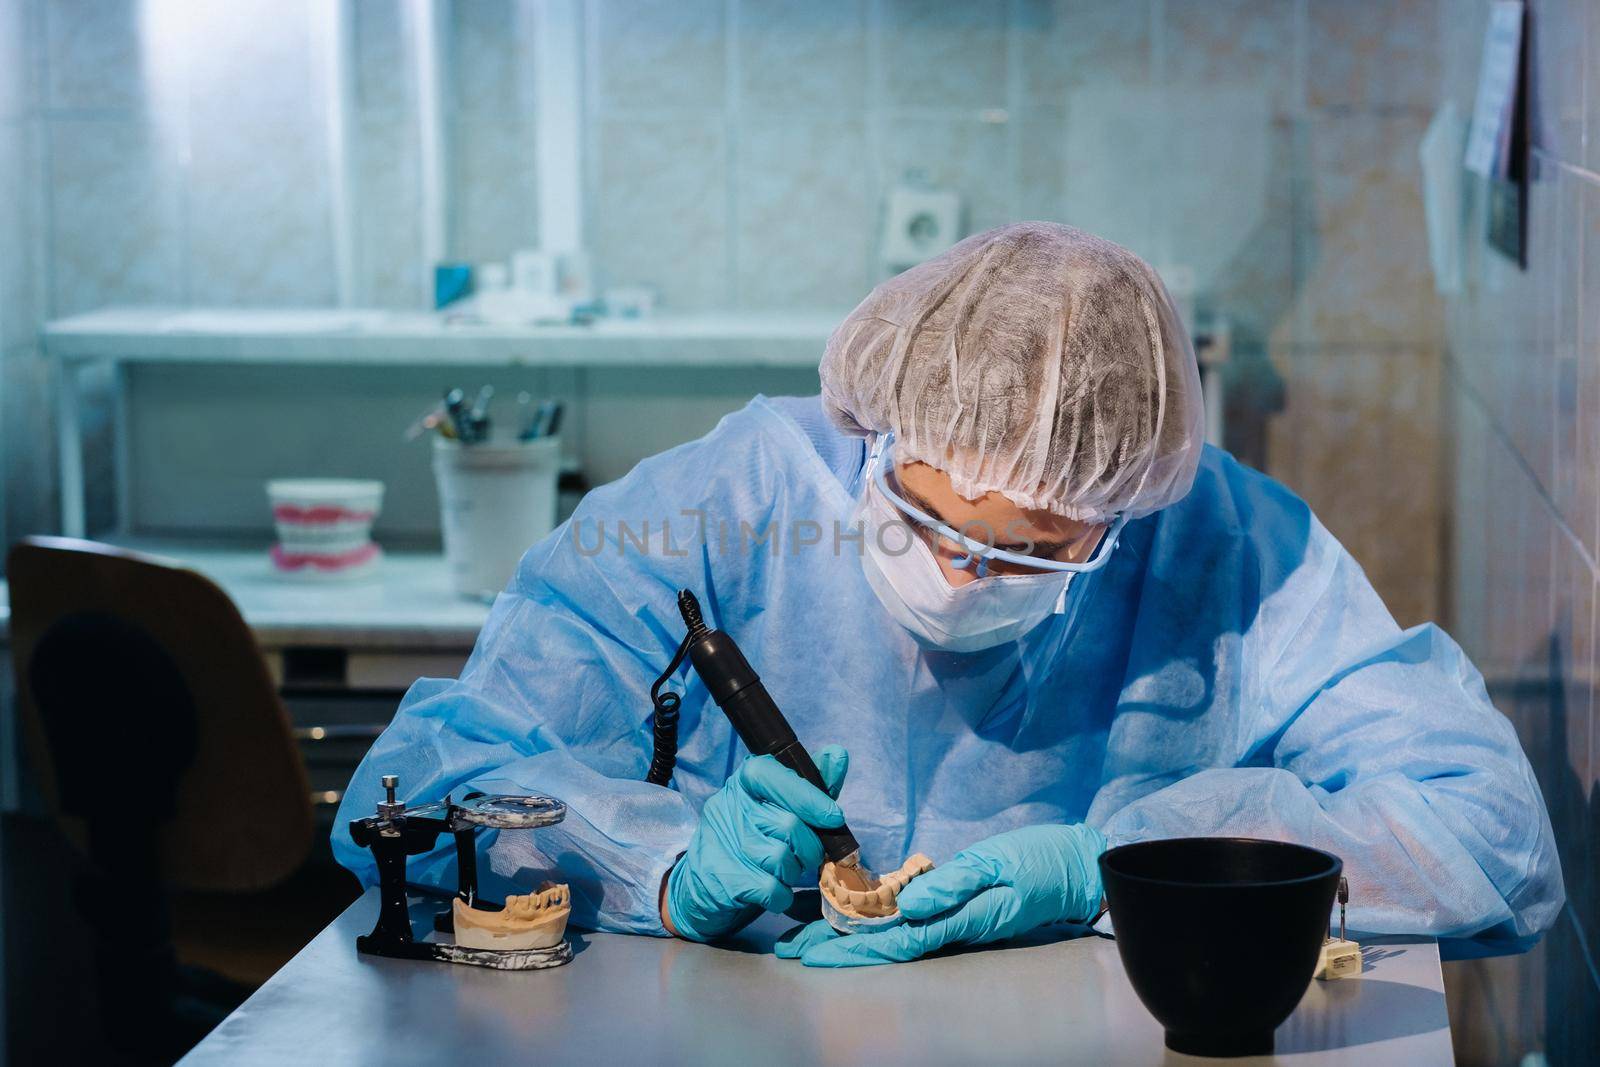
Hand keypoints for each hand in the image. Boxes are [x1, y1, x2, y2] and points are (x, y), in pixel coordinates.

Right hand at [664, 746, 848, 940]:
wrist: (701, 886)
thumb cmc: (751, 840)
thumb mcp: (777, 807)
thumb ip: (809, 785)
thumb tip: (838, 754)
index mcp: (744, 782)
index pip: (772, 775)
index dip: (807, 796)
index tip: (834, 817)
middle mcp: (729, 806)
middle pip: (788, 824)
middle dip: (810, 847)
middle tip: (807, 856)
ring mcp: (723, 843)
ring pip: (782, 859)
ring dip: (794, 873)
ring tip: (786, 872)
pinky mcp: (723, 878)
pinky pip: (771, 888)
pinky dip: (782, 896)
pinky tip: (775, 892)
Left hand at [775, 823, 1103, 966]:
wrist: (1081, 868)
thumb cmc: (1044, 862)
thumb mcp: (1000, 864)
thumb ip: (955, 884)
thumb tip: (908, 904)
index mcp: (960, 920)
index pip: (893, 941)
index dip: (850, 948)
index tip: (812, 952)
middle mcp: (954, 928)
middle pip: (886, 945)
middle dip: (839, 950)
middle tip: (794, 953)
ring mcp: (958, 921)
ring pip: (896, 936)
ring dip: (854, 939)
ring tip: (813, 940)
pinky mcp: (963, 909)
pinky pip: (915, 923)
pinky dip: (881, 924)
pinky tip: (860, 922)